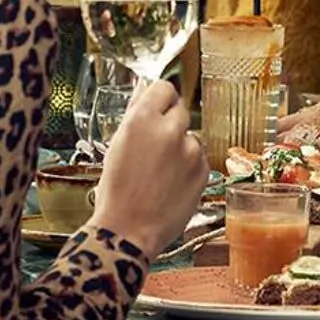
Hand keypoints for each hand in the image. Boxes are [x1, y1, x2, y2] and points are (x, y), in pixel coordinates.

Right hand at [93, 80, 206, 256]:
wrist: (128, 232)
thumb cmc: (115, 193)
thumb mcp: (116, 146)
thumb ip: (135, 116)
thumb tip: (145, 94)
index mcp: (142, 120)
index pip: (163, 88)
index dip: (160, 99)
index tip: (157, 108)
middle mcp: (170, 131)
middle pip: (180, 110)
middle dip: (169, 123)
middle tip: (155, 146)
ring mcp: (191, 151)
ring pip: (190, 137)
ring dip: (180, 147)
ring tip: (160, 172)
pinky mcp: (204, 171)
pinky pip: (199, 159)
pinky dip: (188, 167)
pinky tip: (171, 184)